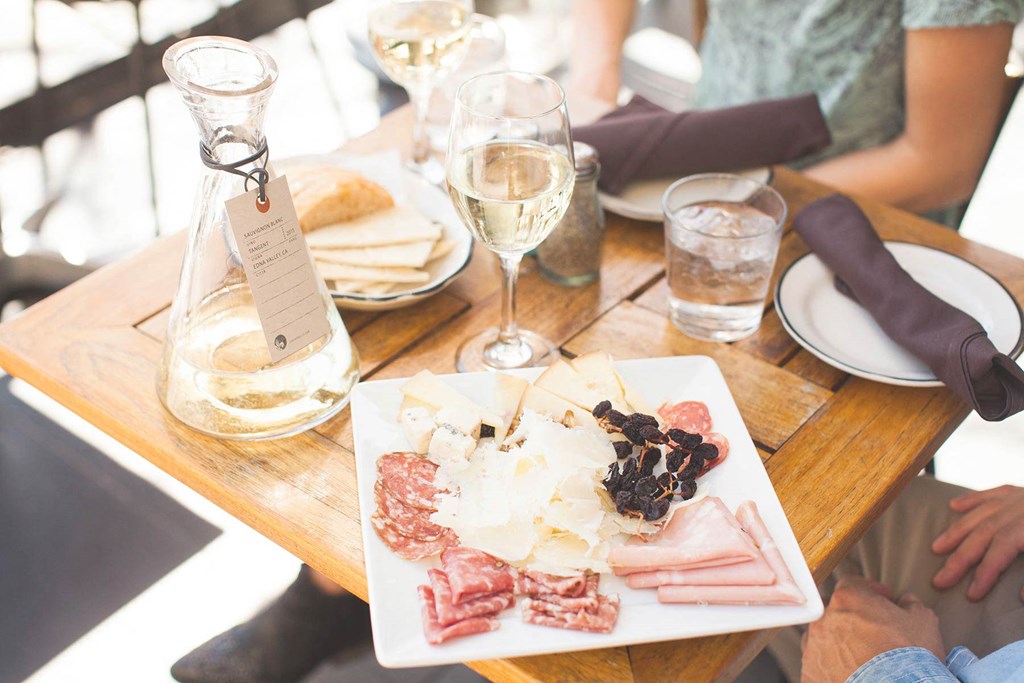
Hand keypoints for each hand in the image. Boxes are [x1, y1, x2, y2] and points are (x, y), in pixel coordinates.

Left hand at [801, 577, 944, 682]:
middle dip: (854, 617)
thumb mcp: (923, 621)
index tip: (884, 601)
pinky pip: (818, 663)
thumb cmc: (910, 656)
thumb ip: (910, 604)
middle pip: (835, 610)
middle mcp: (824, 619)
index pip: (854, 584)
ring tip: (862, 657)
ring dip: (839, 641)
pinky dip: (831, 665)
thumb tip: (906, 601)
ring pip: (823, 636)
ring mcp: (814, 646)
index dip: (871, 591)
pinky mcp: (810, 672)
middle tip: (874, 632)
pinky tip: (851, 673)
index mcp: (847, 599)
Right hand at [932, 484, 1023, 600]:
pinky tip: (954, 505)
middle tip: (940, 580)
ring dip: (957, 531)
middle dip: (959, 558)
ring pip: (980, 515)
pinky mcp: (1017, 491)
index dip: (984, 574)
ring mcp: (1016, 499)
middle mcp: (1017, 511)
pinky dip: (971, 499)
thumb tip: (1021, 596)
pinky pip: (991, 494)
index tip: (970, 595)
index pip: (1000, 553)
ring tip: (937, 548)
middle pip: (982, 535)